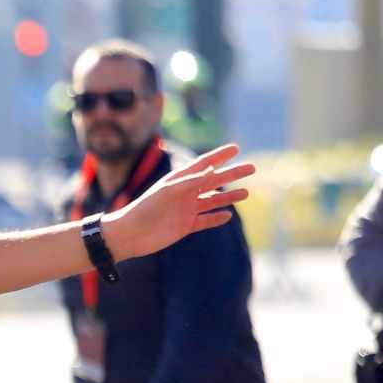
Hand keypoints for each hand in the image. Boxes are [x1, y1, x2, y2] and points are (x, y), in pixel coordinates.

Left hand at [102, 145, 254, 260]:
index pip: (203, 164)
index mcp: (178, 181)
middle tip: (252, 167)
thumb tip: (212, 170)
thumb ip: (189, 181)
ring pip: (213, 200)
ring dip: (229, 196)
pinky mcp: (185, 226)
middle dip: (232, 173)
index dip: (219, 155)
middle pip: (213, 180)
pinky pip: (205, 220)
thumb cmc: (144, 209)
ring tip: (246, 192)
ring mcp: (185, 210)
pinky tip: (228, 214)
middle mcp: (184, 193)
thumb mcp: (167, 192)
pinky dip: (217, 217)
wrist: (130, 235)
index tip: (236, 147)